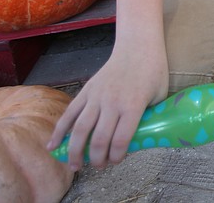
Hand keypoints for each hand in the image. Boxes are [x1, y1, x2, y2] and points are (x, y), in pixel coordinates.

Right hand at [47, 48, 167, 169]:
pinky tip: (53, 145)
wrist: (137, 46)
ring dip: (75, 151)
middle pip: (99, 138)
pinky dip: (59, 131)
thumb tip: (141, 138)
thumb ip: (150, 116)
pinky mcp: (86, 91)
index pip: (121, 139)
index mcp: (133, 105)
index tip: (116, 161)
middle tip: (99, 167)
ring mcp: (96, 96)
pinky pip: (69, 113)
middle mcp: (112, 102)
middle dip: (97, 158)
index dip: (117, 155)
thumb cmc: (153, 71)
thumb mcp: (160, 95)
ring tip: (75, 166)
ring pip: (79, 129)